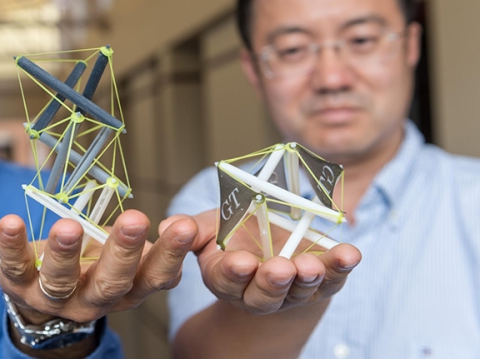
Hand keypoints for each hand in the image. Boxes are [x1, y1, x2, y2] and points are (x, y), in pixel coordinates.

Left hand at [0, 209, 197, 324]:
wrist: (43, 295)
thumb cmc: (94, 265)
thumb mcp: (128, 260)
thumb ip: (154, 247)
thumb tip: (187, 228)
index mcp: (127, 290)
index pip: (154, 276)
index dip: (170, 254)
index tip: (185, 226)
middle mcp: (93, 299)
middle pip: (110, 282)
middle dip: (123, 251)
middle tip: (135, 219)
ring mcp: (54, 297)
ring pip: (61, 280)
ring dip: (66, 253)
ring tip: (69, 226)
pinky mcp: (18, 284)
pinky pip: (14, 265)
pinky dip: (11, 244)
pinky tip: (10, 222)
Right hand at [170, 209, 360, 314]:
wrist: (272, 245)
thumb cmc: (236, 233)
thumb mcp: (212, 225)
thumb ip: (193, 227)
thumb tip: (170, 225)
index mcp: (225, 278)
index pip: (226, 280)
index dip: (233, 272)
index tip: (240, 261)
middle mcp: (258, 292)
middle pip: (263, 295)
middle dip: (272, 282)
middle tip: (279, 269)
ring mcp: (292, 291)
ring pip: (298, 292)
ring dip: (306, 280)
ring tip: (310, 266)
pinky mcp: (323, 282)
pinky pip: (334, 278)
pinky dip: (342, 266)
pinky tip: (349, 253)